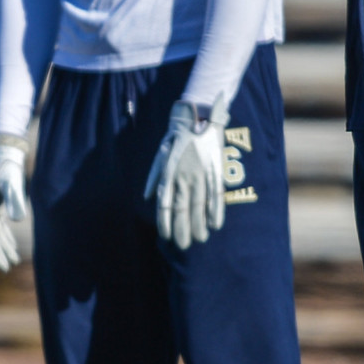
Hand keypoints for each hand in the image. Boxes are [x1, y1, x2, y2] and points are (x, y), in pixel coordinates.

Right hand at [0, 130, 28, 272]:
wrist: (6, 152)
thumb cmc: (8, 166)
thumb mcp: (13, 181)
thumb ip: (14, 199)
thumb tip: (17, 220)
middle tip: (0, 268)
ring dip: (2, 248)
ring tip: (9, 265)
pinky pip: (1, 226)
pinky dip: (6, 238)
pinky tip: (13, 250)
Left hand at [144, 101, 226, 249]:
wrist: (196, 118)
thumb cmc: (175, 139)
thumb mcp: (159, 155)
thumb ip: (154, 177)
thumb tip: (148, 197)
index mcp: (169, 174)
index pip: (164, 204)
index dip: (165, 222)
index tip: (166, 236)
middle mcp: (184, 177)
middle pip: (182, 208)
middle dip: (182, 228)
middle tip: (184, 245)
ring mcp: (201, 174)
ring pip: (199, 204)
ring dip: (199, 223)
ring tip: (200, 239)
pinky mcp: (215, 170)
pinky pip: (215, 194)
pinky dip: (215, 210)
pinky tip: (215, 224)